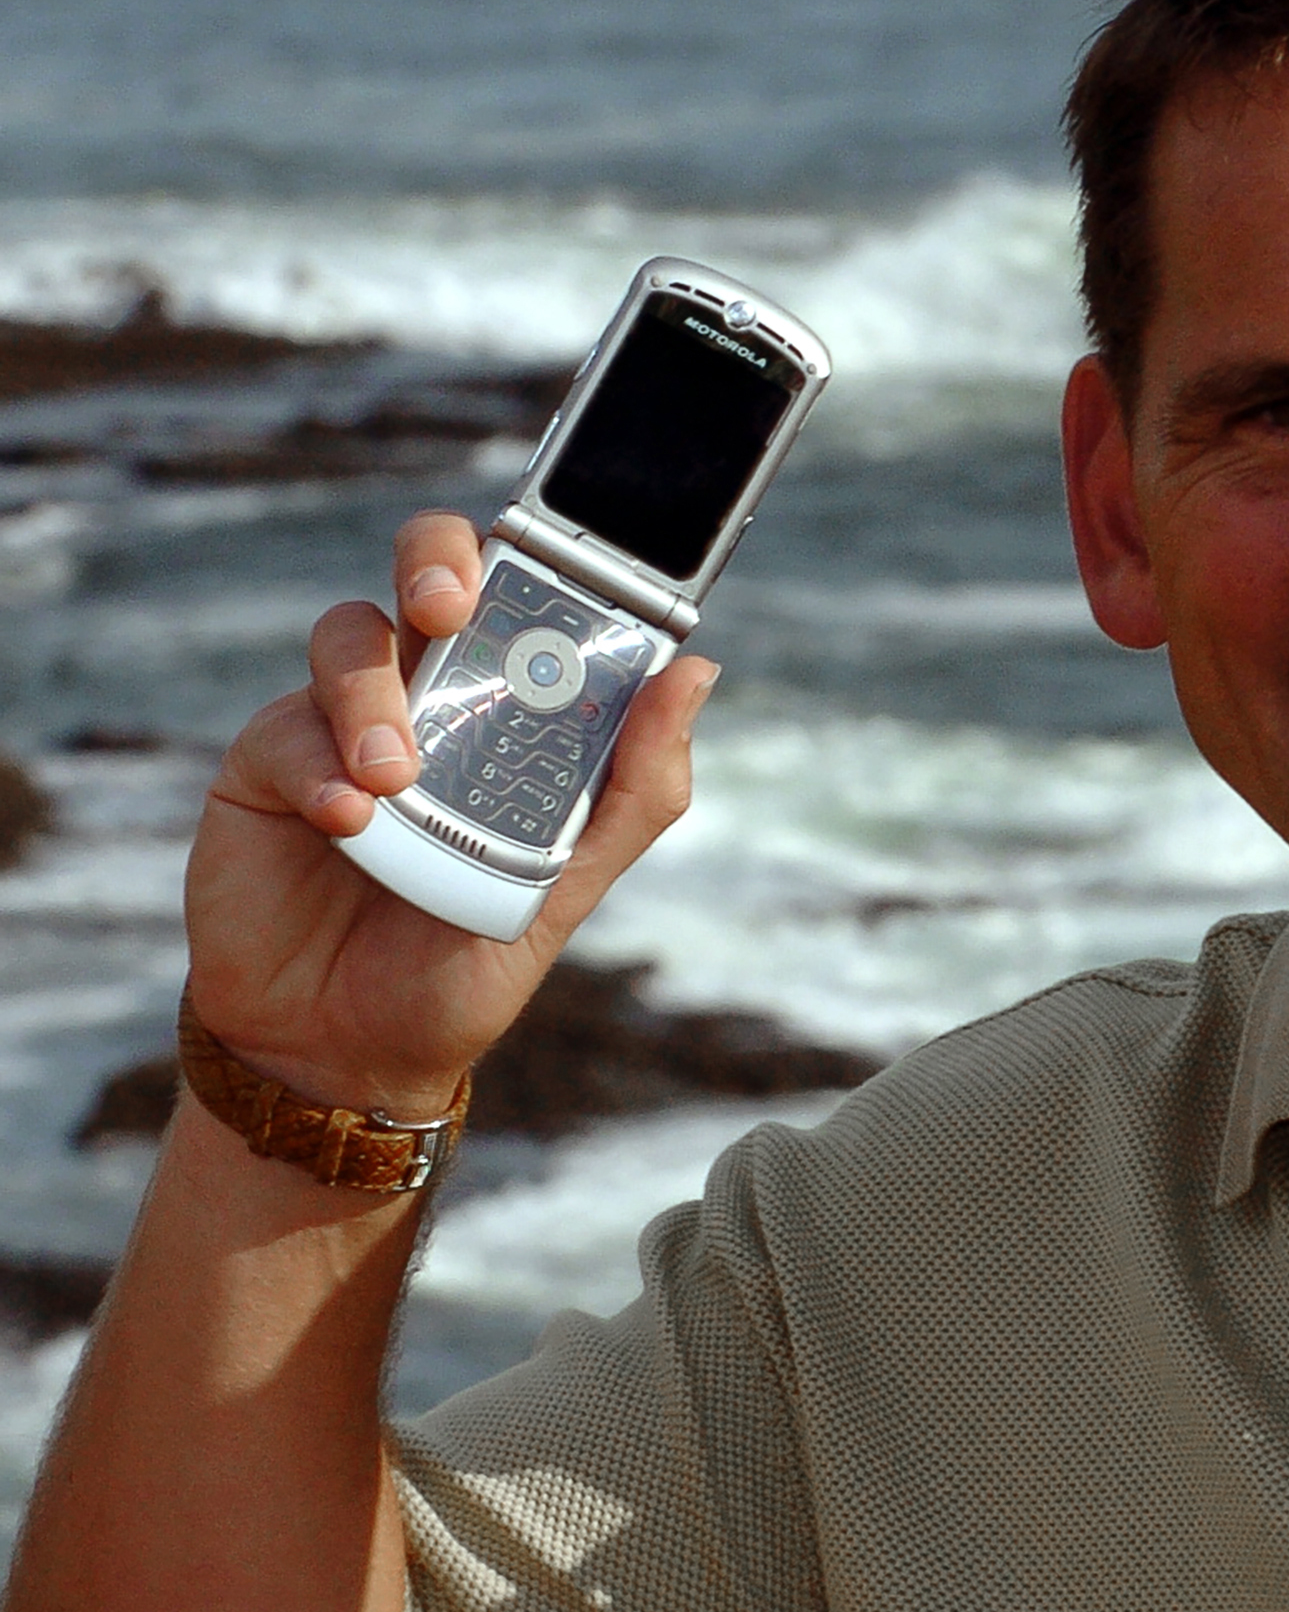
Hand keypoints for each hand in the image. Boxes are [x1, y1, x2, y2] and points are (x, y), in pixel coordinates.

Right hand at [183, 512, 719, 1119]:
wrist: (351, 1053)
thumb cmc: (464, 960)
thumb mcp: (568, 884)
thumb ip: (637, 787)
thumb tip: (697, 672)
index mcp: (506, 710)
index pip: (523, 598)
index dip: (536, 558)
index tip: (559, 557)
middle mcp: (424, 696)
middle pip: (426, 568)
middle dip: (437, 560)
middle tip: (450, 603)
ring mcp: (340, 723)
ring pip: (350, 637)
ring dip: (375, 694)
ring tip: (397, 778)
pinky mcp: (268, 764)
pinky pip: (288, 727)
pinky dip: (321, 765)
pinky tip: (347, 822)